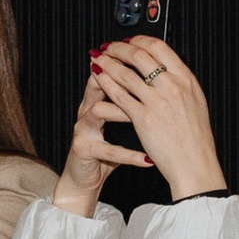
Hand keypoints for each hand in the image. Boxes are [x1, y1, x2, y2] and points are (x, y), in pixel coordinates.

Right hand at [56, 61, 149, 215]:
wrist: (84, 180)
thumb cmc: (105, 151)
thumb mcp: (117, 123)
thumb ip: (130, 103)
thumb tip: (156, 84)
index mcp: (94, 102)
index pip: (105, 74)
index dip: (119, 64)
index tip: (141, 58)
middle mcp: (85, 112)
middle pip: (97, 86)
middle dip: (117, 80)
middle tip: (142, 79)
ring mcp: (83, 130)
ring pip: (99, 112)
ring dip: (122, 112)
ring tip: (144, 114)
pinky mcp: (83, 150)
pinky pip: (108, 150)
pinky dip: (130, 155)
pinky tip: (147, 158)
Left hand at [91, 39, 223, 200]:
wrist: (195, 163)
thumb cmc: (196, 139)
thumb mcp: (195, 102)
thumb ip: (180, 84)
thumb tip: (166, 70)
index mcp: (186, 80)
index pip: (160, 47)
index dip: (140, 40)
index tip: (129, 41)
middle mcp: (172, 86)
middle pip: (140, 55)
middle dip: (119, 48)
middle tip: (108, 47)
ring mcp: (158, 102)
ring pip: (126, 73)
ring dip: (108, 63)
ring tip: (98, 59)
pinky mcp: (144, 118)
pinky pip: (119, 95)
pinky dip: (106, 84)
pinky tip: (99, 79)